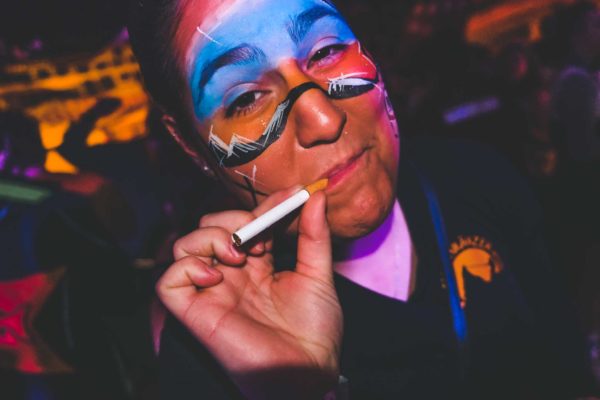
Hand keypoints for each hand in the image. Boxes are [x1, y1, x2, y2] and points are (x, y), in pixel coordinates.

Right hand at [156, 188, 341, 398]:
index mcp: (257, 265)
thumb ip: (313, 235)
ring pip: (183, 245)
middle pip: (209, 225)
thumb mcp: (318, 275)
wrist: (310, 373)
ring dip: (211, 238)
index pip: (247, 220)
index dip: (265, 204)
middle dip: (235, 219)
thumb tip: (318, 196)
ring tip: (240, 256)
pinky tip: (217, 276)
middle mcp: (230, 275)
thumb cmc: (316, 331)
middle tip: (262, 242)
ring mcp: (211, 293)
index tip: (294, 194)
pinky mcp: (196, 314)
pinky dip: (187, 268)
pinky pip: (168, 281)